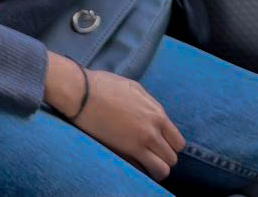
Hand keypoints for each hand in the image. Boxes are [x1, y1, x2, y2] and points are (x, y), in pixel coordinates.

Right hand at [69, 66, 185, 180]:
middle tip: (149, 157)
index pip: (178, 142)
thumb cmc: (102, 86)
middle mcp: (153, 130)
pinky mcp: (125, 151)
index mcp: (157, 114)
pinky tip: (131, 164)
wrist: (80, 92)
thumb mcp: (133, 88)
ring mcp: (140, 142)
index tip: (158, 147)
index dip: (169, 147)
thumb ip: (149, 104)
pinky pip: (144, 171)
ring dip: (155, 169)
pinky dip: (141, 172)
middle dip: (162, 159)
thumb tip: (155, 116)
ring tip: (143, 165)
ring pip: (163, 169)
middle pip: (172, 158)